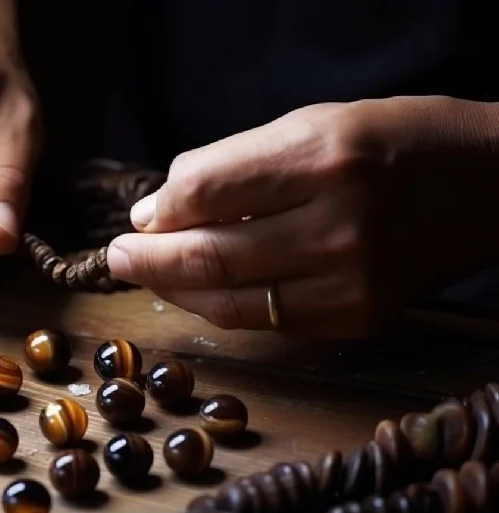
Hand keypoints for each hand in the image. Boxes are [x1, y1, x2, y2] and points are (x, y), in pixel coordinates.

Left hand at [107, 97, 498, 336]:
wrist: (487, 185)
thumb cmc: (393, 140)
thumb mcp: (311, 123)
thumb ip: (231, 165)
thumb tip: (159, 208)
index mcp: (321, 158)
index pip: (205, 192)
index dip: (159, 208)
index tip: (140, 215)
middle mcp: (336, 225)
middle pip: (209, 256)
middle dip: (148, 259)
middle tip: (117, 256)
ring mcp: (349, 281)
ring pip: (231, 302)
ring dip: (176, 290)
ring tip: (149, 275)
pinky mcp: (357, 318)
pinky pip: (267, 322)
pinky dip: (223, 307)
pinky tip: (200, 292)